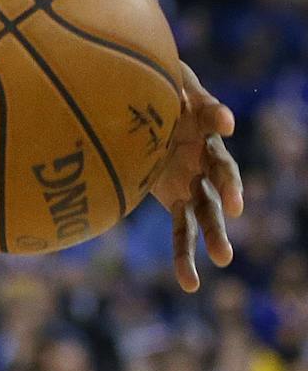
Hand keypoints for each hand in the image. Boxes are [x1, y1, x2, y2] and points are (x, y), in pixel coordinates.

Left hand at [154, 60, 242, 293]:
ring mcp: (192, 181)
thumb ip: (189, 96)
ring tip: (224, 258)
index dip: (217, 118)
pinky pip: (183, 232)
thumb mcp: (168, 85)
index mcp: (203, 127)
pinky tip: (191, 285)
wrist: (136, 108)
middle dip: (230, 190)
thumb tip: (224, 120)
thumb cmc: (154, 92)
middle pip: (222, 175)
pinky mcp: (176, 199)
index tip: (224, 121)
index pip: (213, 119)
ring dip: (215, 234)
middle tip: (235, 207)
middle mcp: (204, 158)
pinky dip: (185, 257)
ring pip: (207, 212)